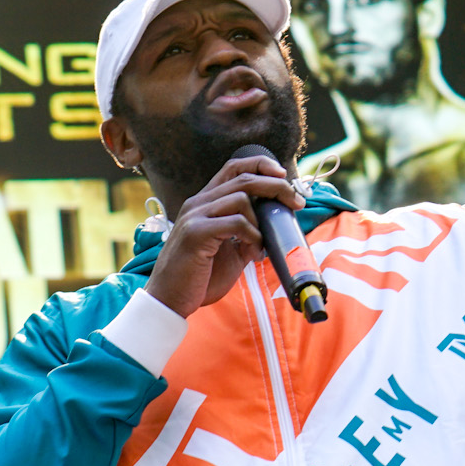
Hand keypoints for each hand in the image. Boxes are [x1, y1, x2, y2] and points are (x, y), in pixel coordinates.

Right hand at [144, 154, 303, 317]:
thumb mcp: (229, 253)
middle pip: (243, 178)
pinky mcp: (196, 233)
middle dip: (276, 186)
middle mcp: (198, 203)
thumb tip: (271, 232)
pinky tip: (254, 252)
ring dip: (262, 220)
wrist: (169, 300)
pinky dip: (252, 236)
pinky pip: (235, 222)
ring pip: (241, 198)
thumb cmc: (197, 278)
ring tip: (262, 245)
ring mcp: (195, 216)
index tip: (283, 175)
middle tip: (296, 202)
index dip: (261, 165)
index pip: (234, 167)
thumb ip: (247, 237)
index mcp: (205, 203)